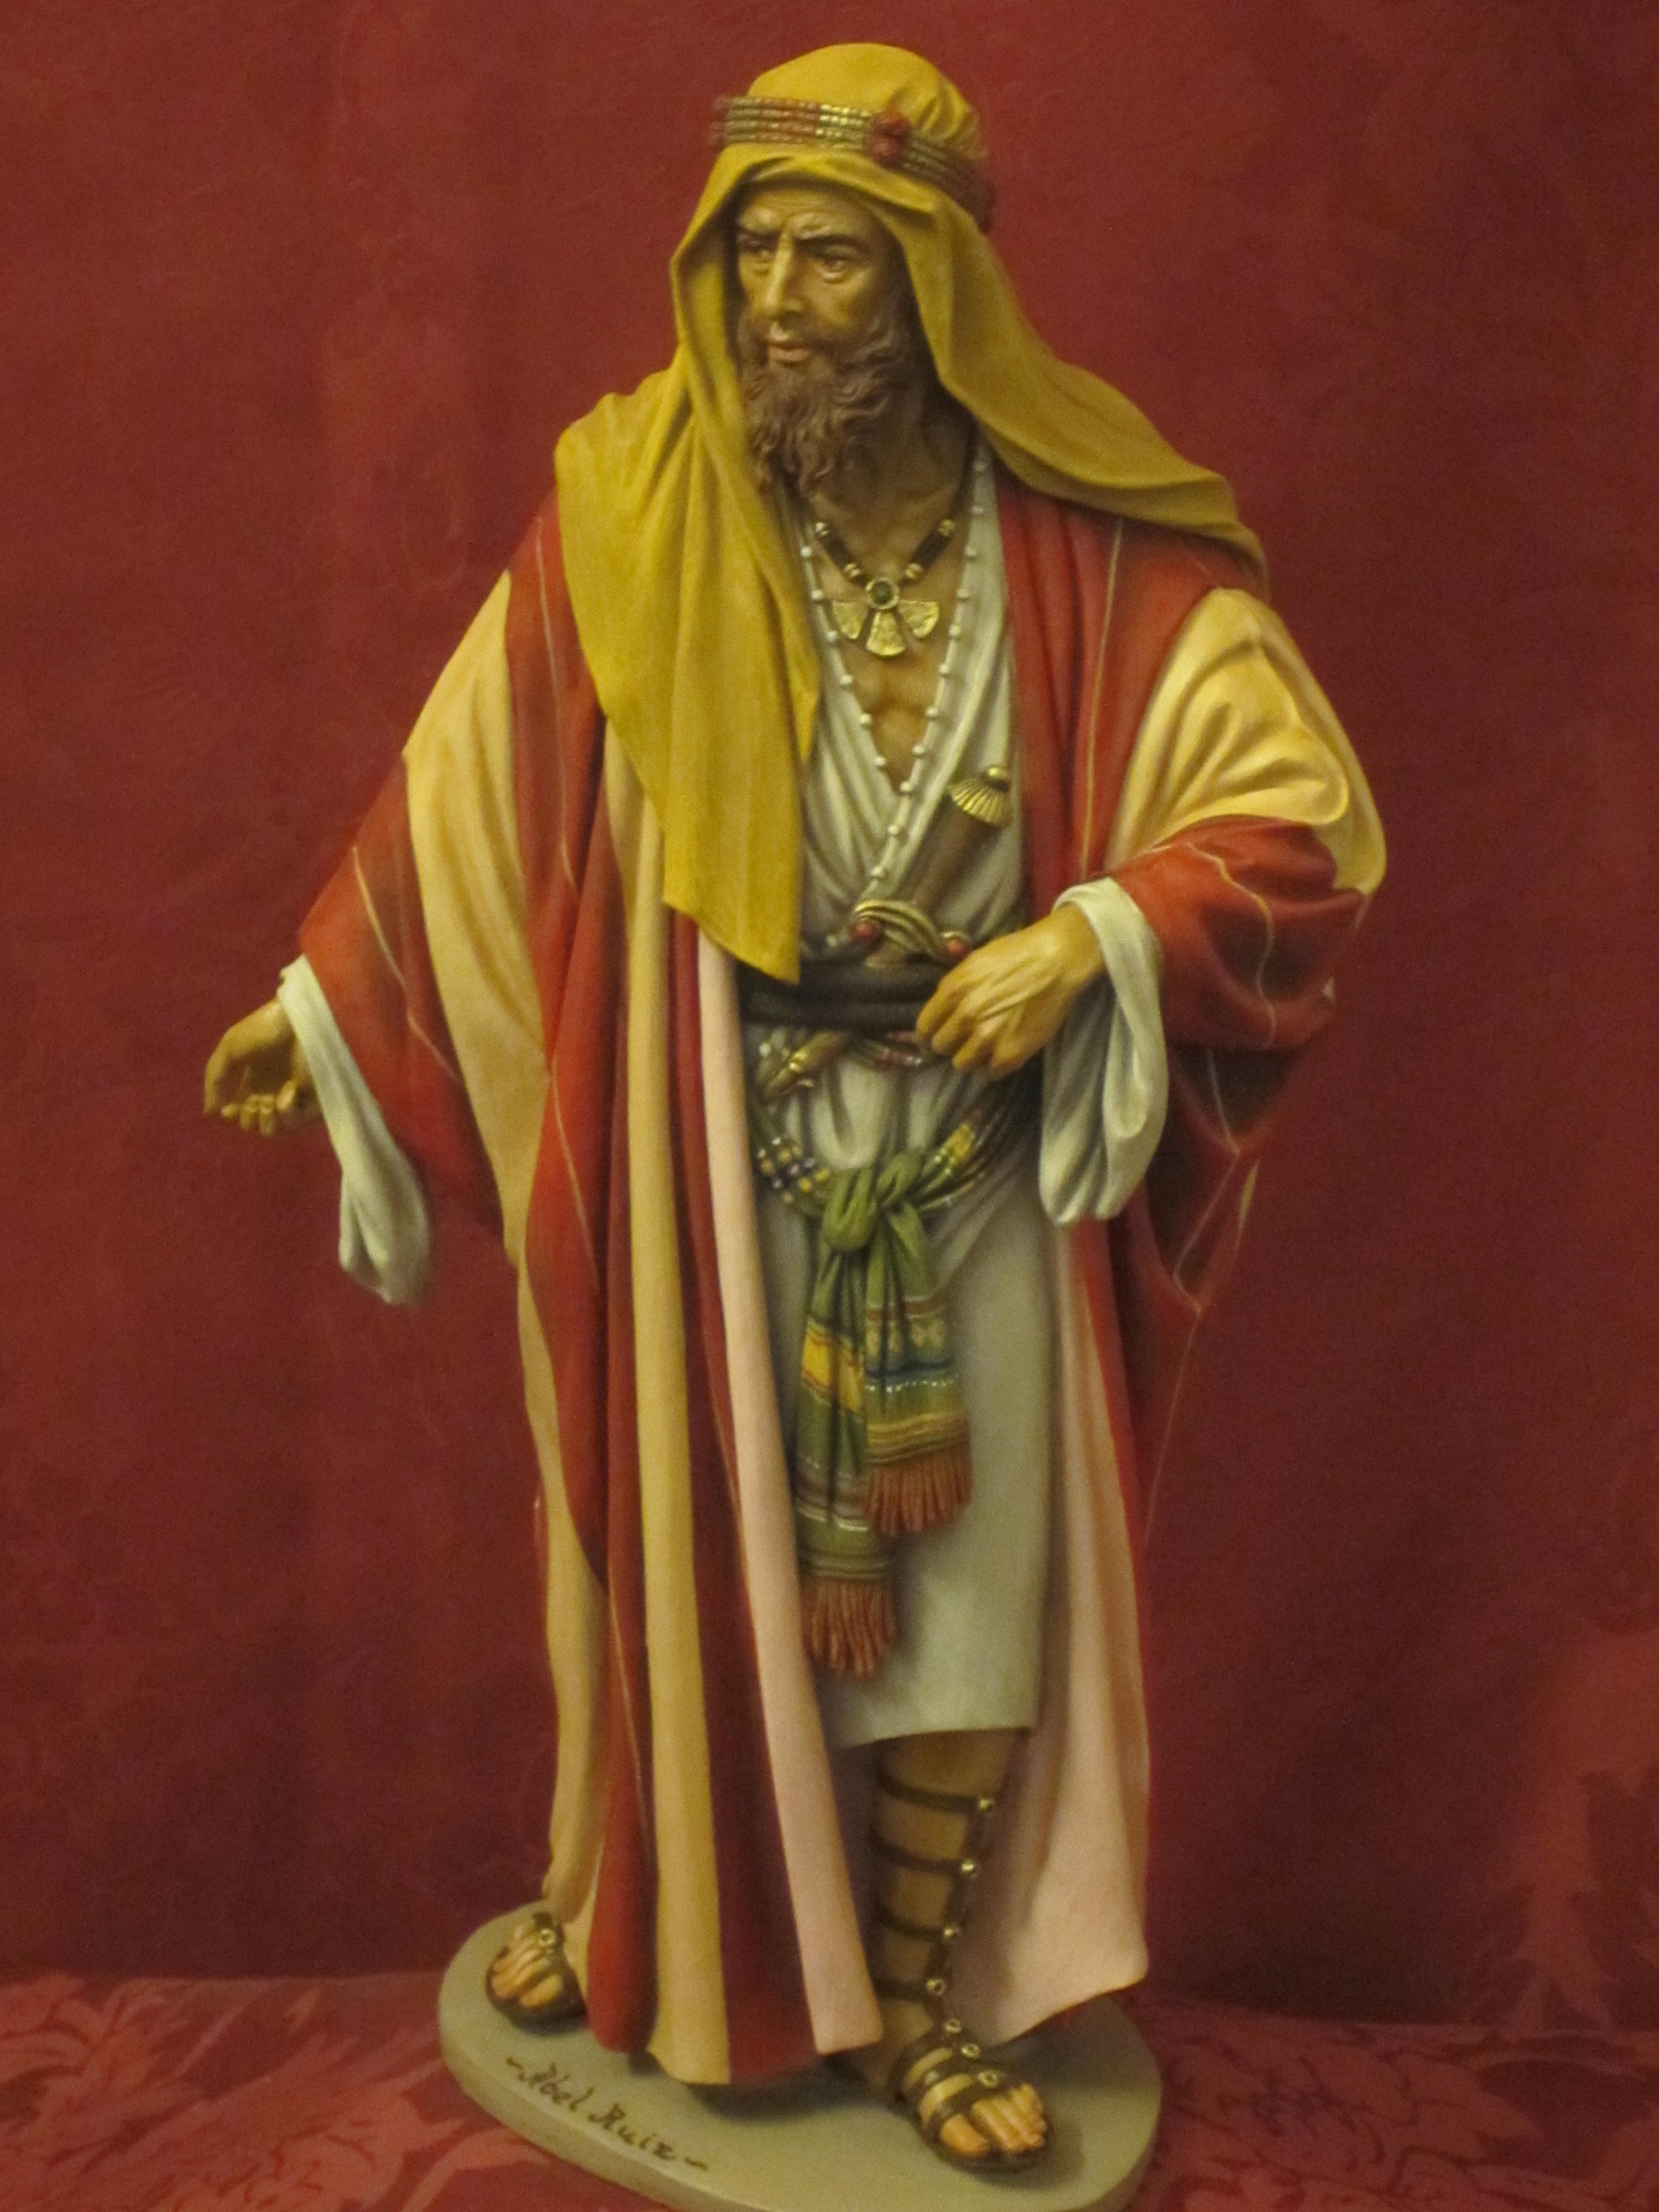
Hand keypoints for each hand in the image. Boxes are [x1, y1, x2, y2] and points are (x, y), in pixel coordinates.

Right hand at [203, 998, 318, 1134]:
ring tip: (266, 1101)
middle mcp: (272, 1091)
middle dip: (247, 1118)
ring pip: (272, 1130)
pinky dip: (286, 1112)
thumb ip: (216, 1079)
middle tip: (252, 1101)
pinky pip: (294, 1124)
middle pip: (253, 1124)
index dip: (231, 1115)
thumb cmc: (266, 1029)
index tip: (228, 1109)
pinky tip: (289, 1091)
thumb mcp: (230, 1048)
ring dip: (264, 1121)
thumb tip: (210, 1112)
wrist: (302, 1020)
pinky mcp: (313, 1102)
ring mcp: (293, 1099)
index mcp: (253, 1080)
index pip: (238, 1112)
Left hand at [915, 907, 1104, 1075]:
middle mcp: (966, 1016)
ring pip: (961, 1064)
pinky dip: (994, 1065)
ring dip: (971, 1057)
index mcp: (953, 991)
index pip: (924, 1027)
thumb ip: (952, 988)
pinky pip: (990, 1073)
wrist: (1057, 962)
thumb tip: (938, 1010)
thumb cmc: (1016, 955)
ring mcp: (988, 1038)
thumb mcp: (973, 962)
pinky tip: (1003, 1050)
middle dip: (951, 1044)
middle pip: (940, 1048)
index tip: (937, 1036)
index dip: (929, 1034)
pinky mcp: (1011, 1054)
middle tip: (964, 1039)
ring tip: (985, 1046)